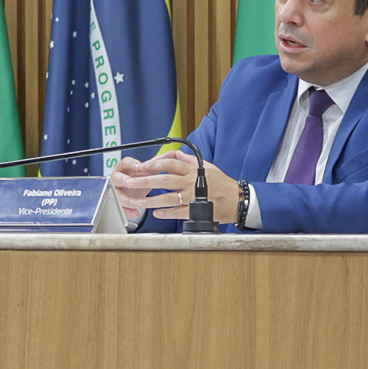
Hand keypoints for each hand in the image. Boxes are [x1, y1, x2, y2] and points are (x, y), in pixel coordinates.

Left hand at [107, 151, 240, 224]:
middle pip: (164, 180)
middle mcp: (191, 181)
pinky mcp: (195, 210)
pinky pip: (176, 212)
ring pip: (167, 197)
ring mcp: (192, 197)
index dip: (153, 164)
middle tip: (131, 183)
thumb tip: (175, 155)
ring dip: (150, 200)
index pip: (170, 163)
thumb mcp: (207, 166)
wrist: (236, 199)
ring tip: (138, 201)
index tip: (141, 166)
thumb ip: (190, 161)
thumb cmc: (222, 183)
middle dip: (145, 181)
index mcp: (193, 169)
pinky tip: (155, 213)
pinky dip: (165, 213)